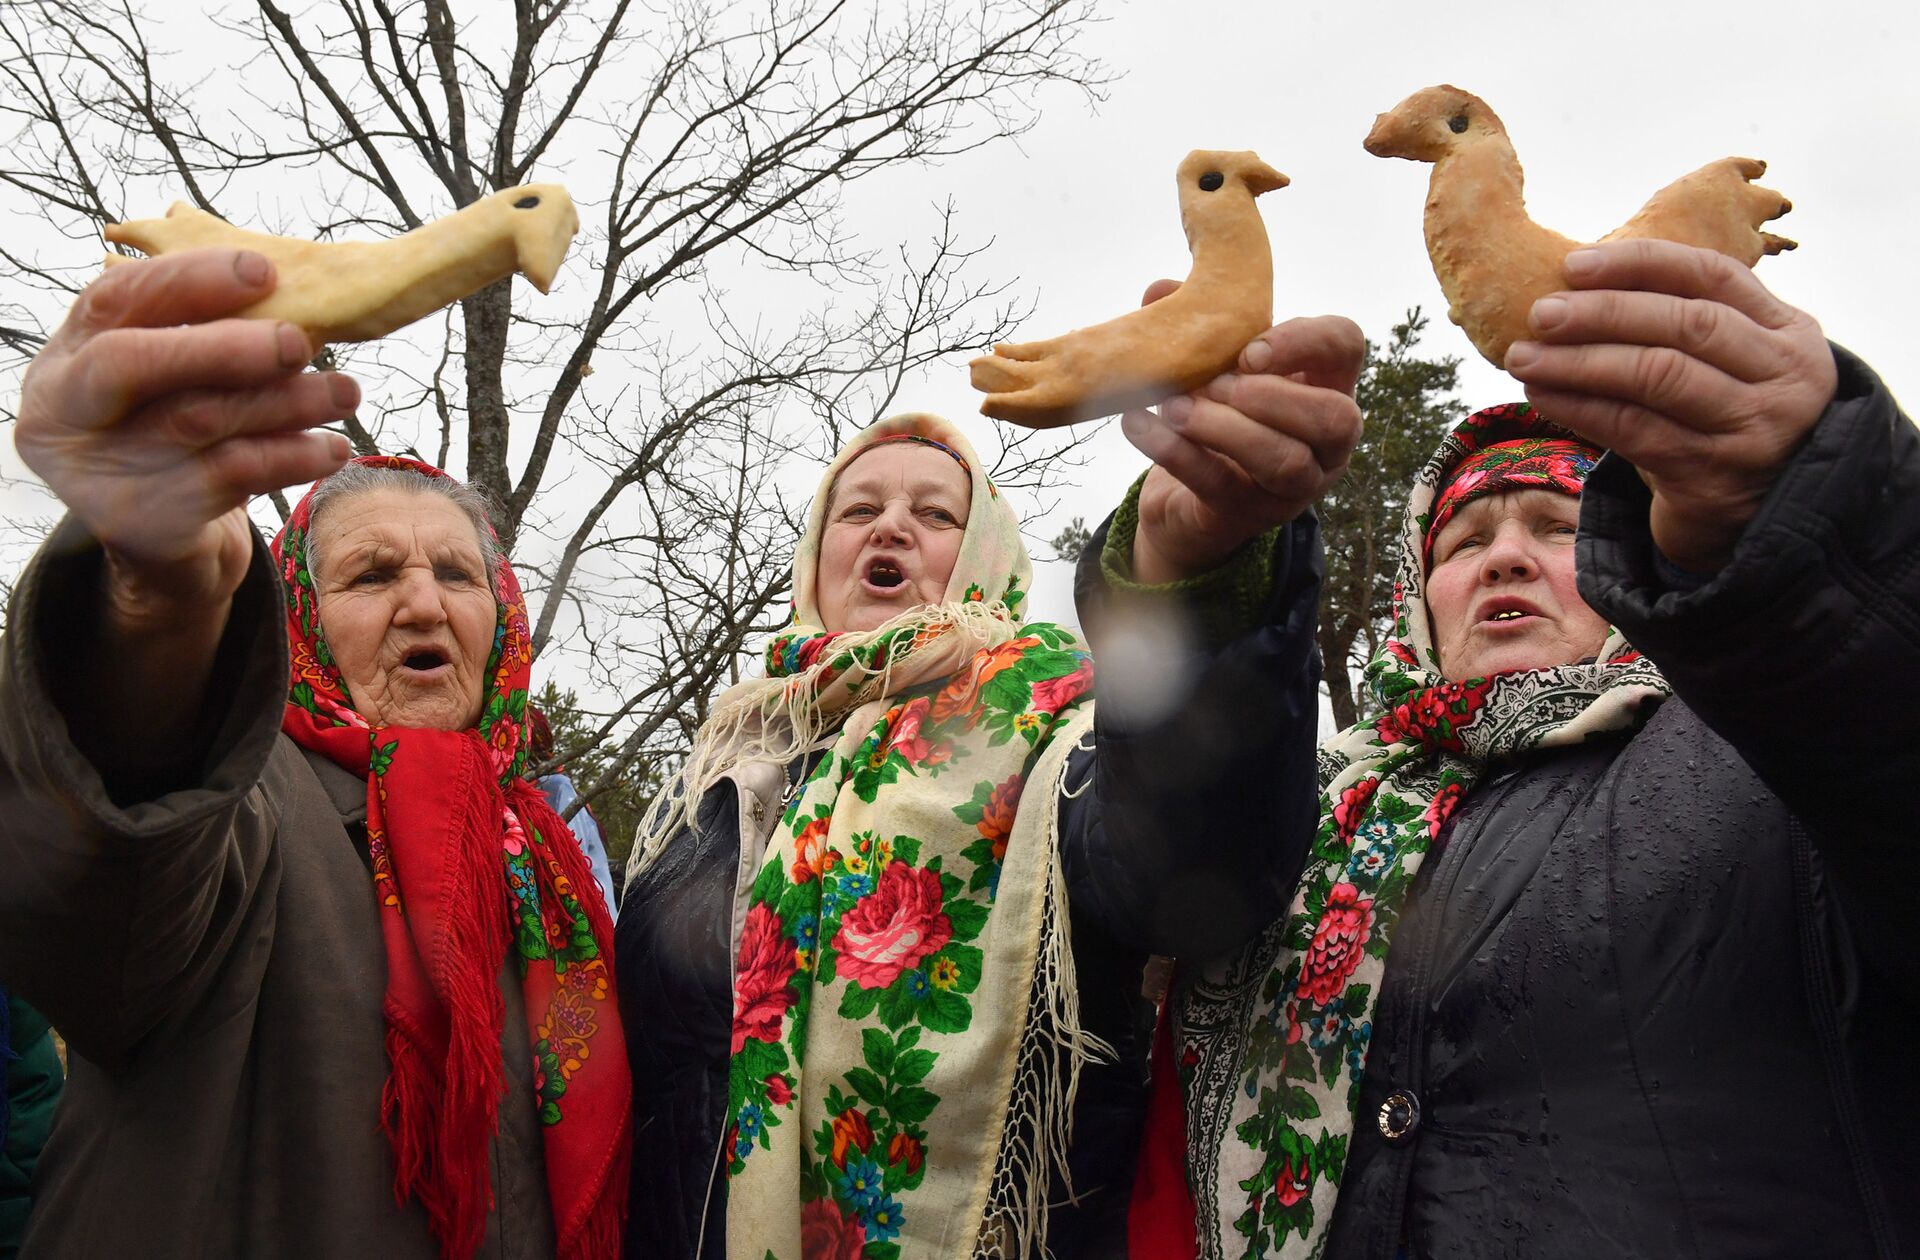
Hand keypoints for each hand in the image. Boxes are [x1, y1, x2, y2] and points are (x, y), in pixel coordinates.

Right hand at [15, 248, 355, 628]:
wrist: (160, 538)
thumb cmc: (173, 433)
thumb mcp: (171, 380)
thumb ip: (205, 336)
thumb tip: (296, 294)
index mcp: (67, 356)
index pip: (114, 298)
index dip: (188, 280)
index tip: (263, 271)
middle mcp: (65, 411)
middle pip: (132, 362)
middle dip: (222, 345)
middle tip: (298, 342)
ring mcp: (97, 470)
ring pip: (197, 420)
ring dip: (284, 401)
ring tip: (345, 393)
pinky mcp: (144, 520)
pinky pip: (230, 476)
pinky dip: (293, 456)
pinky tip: (333, 448)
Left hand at [1121, 283, 1363, 583]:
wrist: (1184, 500)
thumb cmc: (1214, 415)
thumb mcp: (1214, 366)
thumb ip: (1196, 325)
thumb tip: (1161, 289)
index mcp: (1327, 386)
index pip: (1346, 345)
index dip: (1306, 341)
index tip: (1248, 349)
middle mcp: (1326, 442)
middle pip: (1334, 417)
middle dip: (1272, 396)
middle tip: (1213, 383)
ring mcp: (1294, 486)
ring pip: (1285, 460)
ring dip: (1223, 427)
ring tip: (1172, 405)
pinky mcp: (1246, 514)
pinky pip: (1219, 483)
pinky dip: (1174, 451)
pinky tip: (1137, 423)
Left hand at [1504, 239, 1835, 572]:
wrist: (1757, 517)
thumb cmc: (1722, 422)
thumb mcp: (1731, 365)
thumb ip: (1681, 324)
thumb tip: (1576, 286)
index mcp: (1789, 331)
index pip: (1713, 276)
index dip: (1641, 263)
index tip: (1573, 263)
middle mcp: (1783, 376)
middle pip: (1686, 323)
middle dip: (1603, 312)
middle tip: (1540, 313)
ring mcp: (1753, 428)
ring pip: (1658, 375)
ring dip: (1580, 362)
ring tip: (1525, 357)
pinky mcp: (1715, 476)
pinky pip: (1634, 430)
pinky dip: (1581, 409)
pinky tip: (1543, 396)